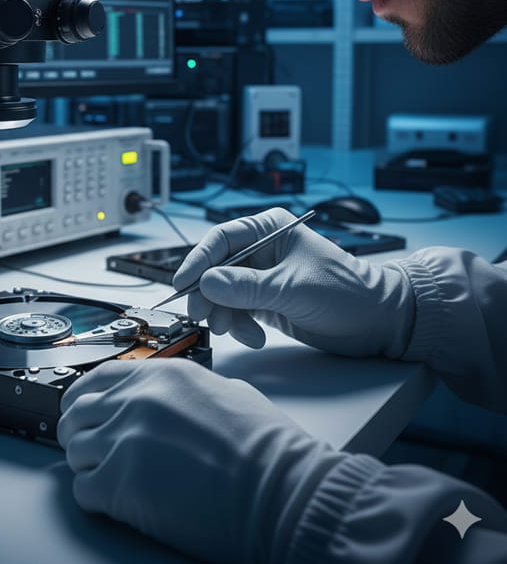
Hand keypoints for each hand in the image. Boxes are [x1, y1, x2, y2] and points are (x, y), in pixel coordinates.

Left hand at [58, 359, 343, 562]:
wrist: (281, 491)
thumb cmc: (268, 450)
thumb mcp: (227, 392)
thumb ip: (189, 390)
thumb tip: (174, 401)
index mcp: (162, 375)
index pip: (97, 377)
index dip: (83, 396)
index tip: (80, 408)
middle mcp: (137, 399)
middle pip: (77, 412)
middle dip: (79, 431)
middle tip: (87, 447)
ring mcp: (125, 438)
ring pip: (74, 450)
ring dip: (87, 465)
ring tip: (105, 476)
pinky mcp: (120, 484)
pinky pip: (83, 490)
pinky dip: (93, 497)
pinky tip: (112, 500)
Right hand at [172, 207, 413, 356]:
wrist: (379, 323)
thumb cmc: (347, 292)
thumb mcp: (292, 287)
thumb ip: (247, 286)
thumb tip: (208, 283)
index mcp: (269, 229)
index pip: (221, 239)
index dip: (198, 261)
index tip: (184, 283)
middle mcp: (261, 250)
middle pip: (216, 268)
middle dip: (209, 294)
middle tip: (203, 315)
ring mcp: (261, 276)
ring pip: (222, 293)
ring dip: (225, 314)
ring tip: (237, 331)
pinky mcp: (264, 300)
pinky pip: (236, 310)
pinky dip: (239, 325)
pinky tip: (255, 335)